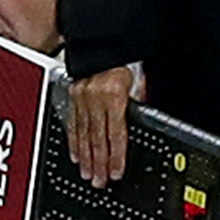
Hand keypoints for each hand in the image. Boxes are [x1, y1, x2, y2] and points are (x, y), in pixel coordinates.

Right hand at [66, 63, 143, 188]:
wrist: (100, 37)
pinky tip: (76, 154)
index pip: (116, 133)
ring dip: (86, 157)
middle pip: (97, 139)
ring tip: (88, 173)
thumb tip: (147, 114)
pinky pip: (73, 123)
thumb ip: (142, 98)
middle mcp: (94, 98)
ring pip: (83, 134)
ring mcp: (80, 97)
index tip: (116, 172)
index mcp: (113, 95)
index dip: (116, 156)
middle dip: (99, 163)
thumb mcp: (140, 75)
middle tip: (99, 181)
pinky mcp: (71, 95)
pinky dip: (74, 141)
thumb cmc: (123, 54)